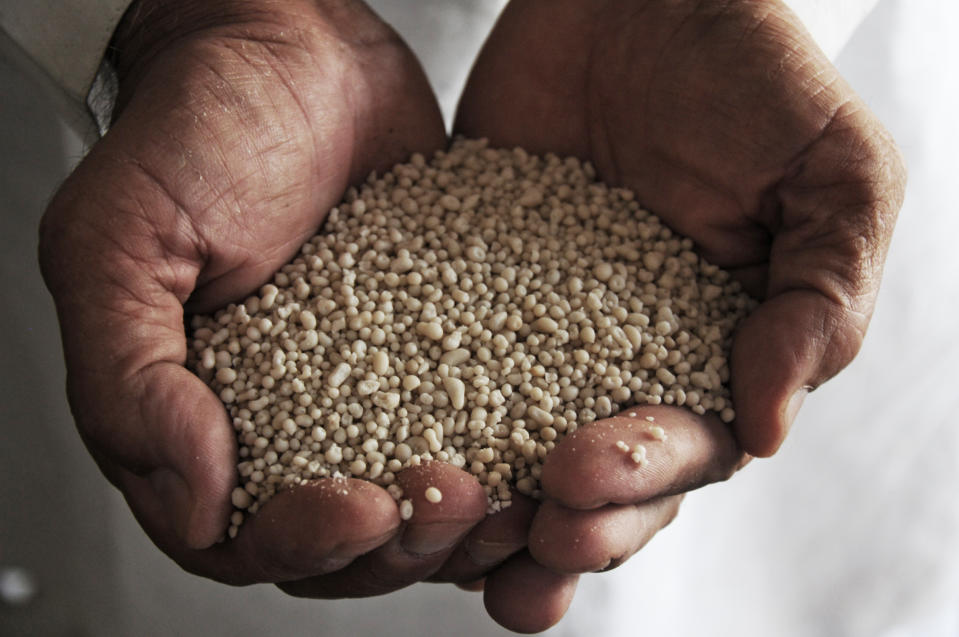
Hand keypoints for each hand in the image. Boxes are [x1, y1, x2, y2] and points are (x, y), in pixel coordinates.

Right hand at [38, 0, 493, 591]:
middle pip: (346, 545)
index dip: (306, 543)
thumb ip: (130, 381)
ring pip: (418, 505)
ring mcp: (369, 394)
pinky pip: (476, 426)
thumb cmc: (196, 131)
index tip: (361, 507)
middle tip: (454, 498)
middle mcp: (286, 423)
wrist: (293, 52)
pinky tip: (545, 449)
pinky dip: (509, 455)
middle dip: (402, 542)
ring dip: (467, 522)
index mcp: (197, 421)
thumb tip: (190, 502)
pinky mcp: (437, 353)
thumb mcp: (120, 245)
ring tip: (513, 494)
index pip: (244, 536)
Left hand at [455, 0, 904, 630]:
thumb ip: (822, 302)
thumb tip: (768, 429)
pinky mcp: (467, 288)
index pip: (684, 453)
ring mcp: (539, 333)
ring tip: (447, 526)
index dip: (639, 484)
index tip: (585, 479)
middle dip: (564, 518)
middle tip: (525, 527)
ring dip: (484, 501)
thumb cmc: (755, 76)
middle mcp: (624, 363)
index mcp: (716, 357)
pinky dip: (410, 405)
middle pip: (595, 476)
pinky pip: (433, 357)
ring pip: (509, 444)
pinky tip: (378, 439)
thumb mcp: (835, 180)